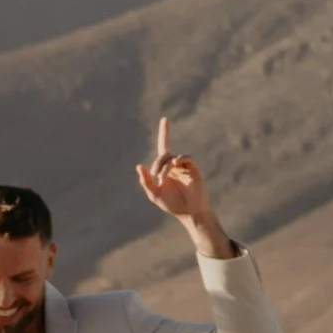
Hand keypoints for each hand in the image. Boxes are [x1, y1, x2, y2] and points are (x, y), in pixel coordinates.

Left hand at [134, 117, 235, 256]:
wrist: (189, 212)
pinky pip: (187, 158)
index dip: (165, 133)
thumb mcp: (154, 194)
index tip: (165, 119)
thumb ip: (146, 182)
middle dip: (158, 163)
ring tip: (164, 176)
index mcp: (165, 168)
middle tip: (157, 176)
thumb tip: (139, 166)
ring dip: (166, 164)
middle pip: (165, 154)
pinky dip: (180, 159)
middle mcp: (175, 165)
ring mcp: (185, 166)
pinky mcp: (194, 170)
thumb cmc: (172, 204)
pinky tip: (175, 165)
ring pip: (174, 156)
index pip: (165, 147)